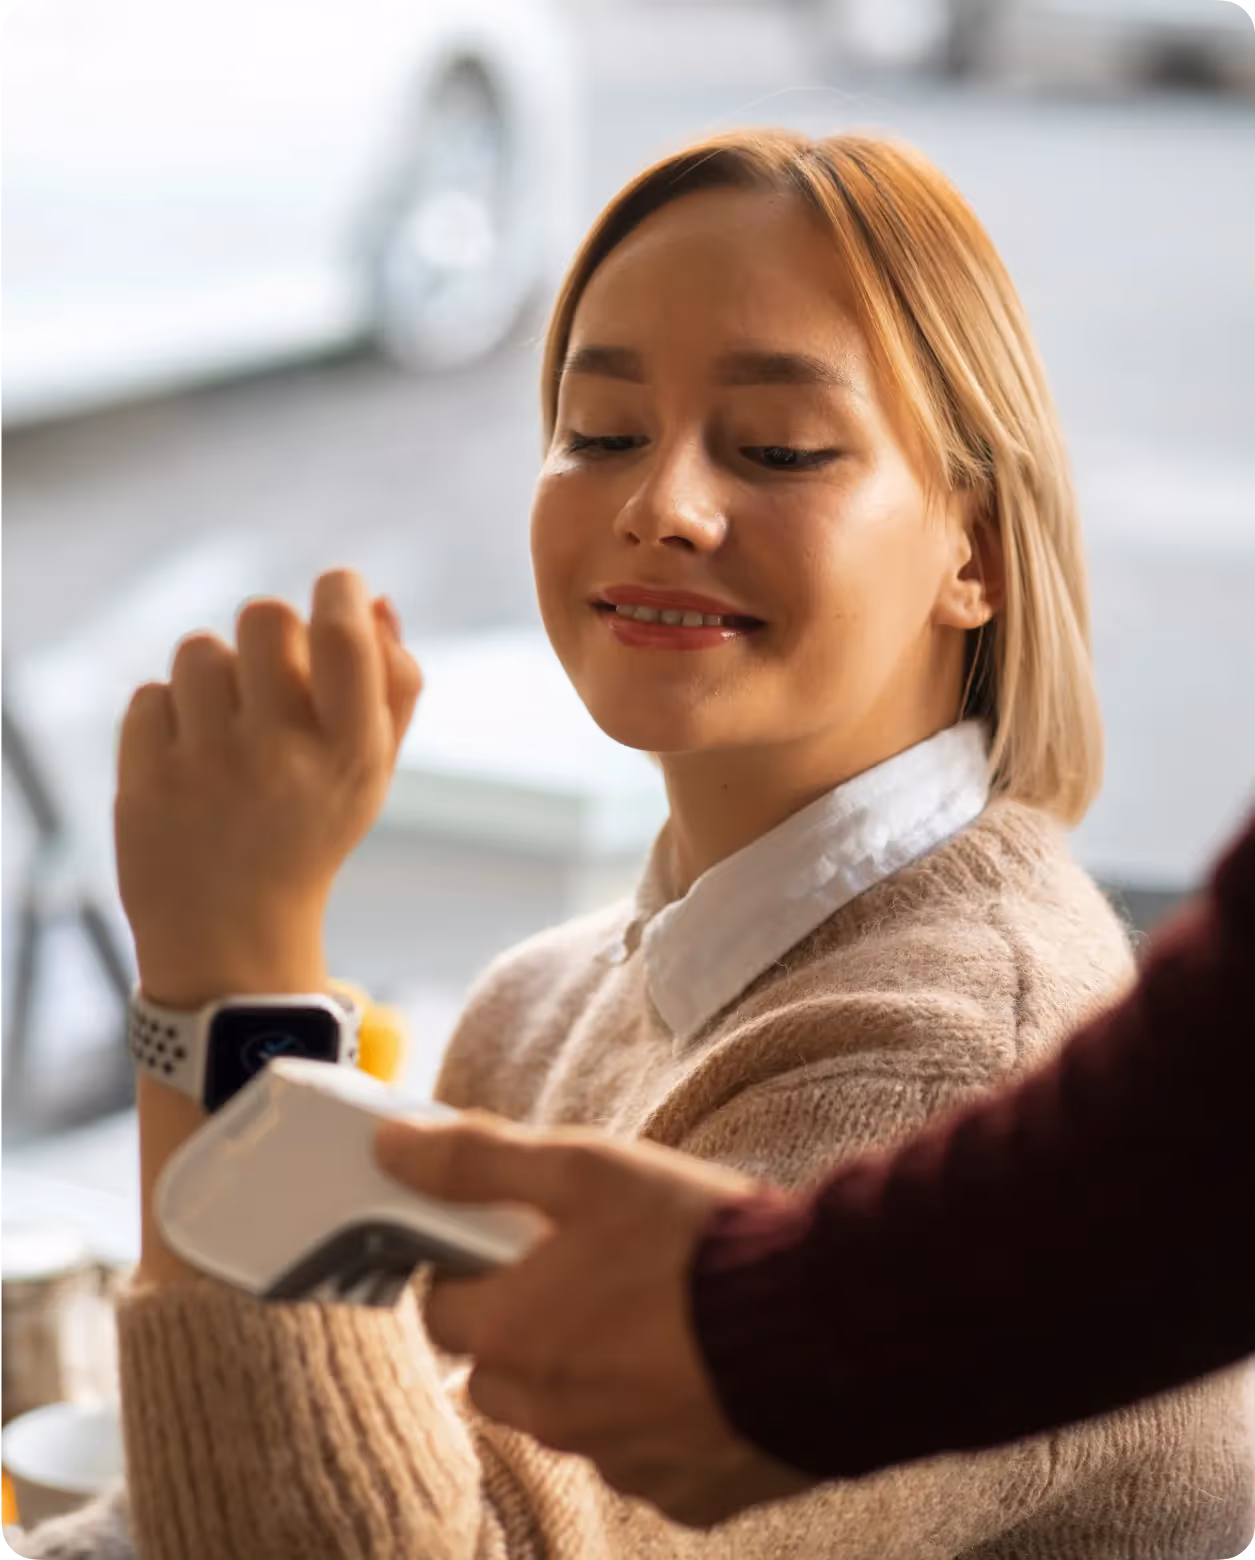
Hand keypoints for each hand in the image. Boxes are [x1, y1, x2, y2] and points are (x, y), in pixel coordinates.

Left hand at [115, 569, 420, 1006]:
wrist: (233, 935)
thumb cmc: (311, 835)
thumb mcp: (371, 773)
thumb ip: (392, 687)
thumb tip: (376, 599)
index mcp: (351, 753)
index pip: (343, 633)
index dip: (340, 589)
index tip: (336, 590)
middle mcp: (282, 756)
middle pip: (265, 617)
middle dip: (268, 632)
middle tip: (269, 673)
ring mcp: (207, 769)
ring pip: (199, 651)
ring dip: (212, 677)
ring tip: (224, 728)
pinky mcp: (145, 782)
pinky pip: (149, 695)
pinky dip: (167, 718)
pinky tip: (187, 761)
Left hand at [374, 1114, 814, 1526]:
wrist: (821, 1325)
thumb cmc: (698, 1242)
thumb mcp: (584, 1169)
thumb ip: (478, 1160)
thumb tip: (392, 1148)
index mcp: (513, 1334)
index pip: (441, 1307)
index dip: (471, 1263)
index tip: (515, 1237)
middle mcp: (550, 1412)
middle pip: (499, 1371)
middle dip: (525, 1324)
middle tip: (590, 1271)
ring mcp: (617, 1460)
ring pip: (570, 1414)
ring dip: (590, 1371)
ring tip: (659, 1310)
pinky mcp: (681, 1492)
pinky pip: (644, 1454)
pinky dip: (658, 1414)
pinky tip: (701, 1364)